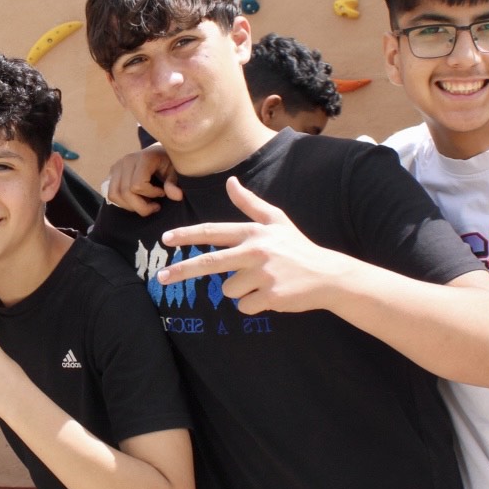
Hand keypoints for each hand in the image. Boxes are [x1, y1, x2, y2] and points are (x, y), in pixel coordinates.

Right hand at [104, 145, 179, 215]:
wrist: (159, 152)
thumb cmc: (168, 162)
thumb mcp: (176, 170)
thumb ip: (174, 182)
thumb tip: (176, 196)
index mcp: (143, 158)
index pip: (137, 185)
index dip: (151, 194)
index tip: (162, 193)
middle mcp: (126, 160)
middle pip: (125, 192)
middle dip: (141, 205)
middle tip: (154, 205)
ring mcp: (117, 166)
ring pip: (114, 194)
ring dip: (130, 206)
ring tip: (145, 203)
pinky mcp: (112, 173)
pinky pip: (110, 193)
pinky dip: (122, 202)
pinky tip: (136, 200)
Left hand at [157, 177, 346, 314]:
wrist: (328, 276)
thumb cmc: (297, 248)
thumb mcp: (276, 221)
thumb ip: (250, 203)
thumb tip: (230, 181)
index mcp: (254, 232)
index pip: (214, 232)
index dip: (188, 235)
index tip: (166, 239)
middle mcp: (256, 251)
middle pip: (209, 263)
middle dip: (182, 270)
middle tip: (161, 278)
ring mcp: (263, 274)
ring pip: (229, 290)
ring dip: (241, 290)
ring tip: (264, 282)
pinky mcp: (271, 296)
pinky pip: (244, 306)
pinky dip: (254, 305)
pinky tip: (271, 295)